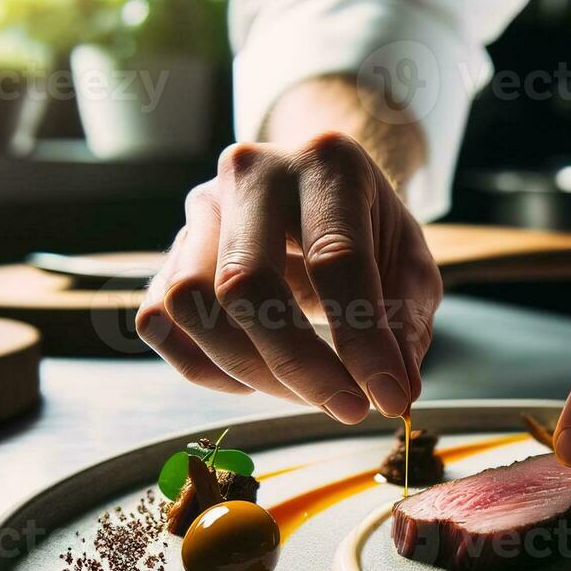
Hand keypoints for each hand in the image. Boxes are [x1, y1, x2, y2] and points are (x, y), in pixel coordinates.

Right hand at [137, 132, 441, 422]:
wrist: (322, 193)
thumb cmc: (370, 231)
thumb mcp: (410, 266)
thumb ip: (407, 323)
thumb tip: (395, 392)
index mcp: (326, 163)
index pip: (334, 259)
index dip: (361, 341)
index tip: (387, 399)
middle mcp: (253, 173)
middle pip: (246, 283)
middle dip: (297, 365)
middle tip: (345, 407)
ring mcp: (200, 209)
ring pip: (190, 303)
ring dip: (248, 369)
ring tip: (304, 390)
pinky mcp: (169, 248)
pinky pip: (160, 321)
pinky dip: (205, 366)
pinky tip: (255, 376)